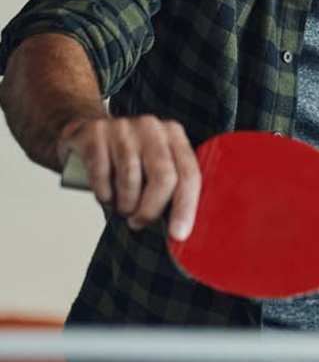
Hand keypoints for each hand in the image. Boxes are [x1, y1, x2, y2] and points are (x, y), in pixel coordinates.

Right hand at [56, 115, 200, 241]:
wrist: (86, 132)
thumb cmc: (126, 157)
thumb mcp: (154, 166)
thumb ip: (170, 189)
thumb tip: (179, 229)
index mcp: (174, 135)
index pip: (189, 174)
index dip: (186, 207)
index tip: (178, 234)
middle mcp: (151, 127)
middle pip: (163, 177)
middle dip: (150, 210)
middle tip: (138, 222)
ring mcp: (123, 128)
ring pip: (130, 179)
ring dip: (124, 204)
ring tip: (121, 205)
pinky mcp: (95, 133)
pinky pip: (101, 175)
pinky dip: (103, 194)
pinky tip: (105, 194)